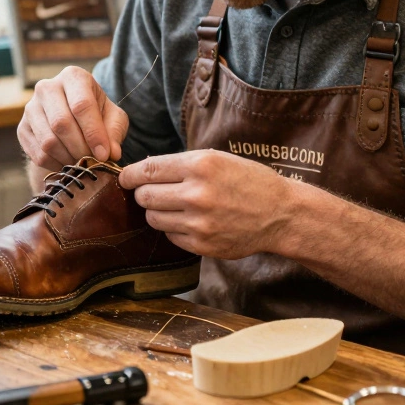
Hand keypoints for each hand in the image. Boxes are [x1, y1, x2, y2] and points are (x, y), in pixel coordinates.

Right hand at [18, 66, 128, 171]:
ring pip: (48, 141)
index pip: (81, 105)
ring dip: (68, 159)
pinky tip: (68, 163)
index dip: (93, 133)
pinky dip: (56, 165)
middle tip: (93, 162)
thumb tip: (111, 153)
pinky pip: (38, 153)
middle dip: (80, 148)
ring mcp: (31, 107)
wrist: (71, 119)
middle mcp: (47, 87)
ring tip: (82, 163)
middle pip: (61, 123)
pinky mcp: (22, 128)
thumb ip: (114, 132)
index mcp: (73, 76)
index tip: (104, 154)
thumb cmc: (96, 114)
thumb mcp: (113, 118)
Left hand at [119, 149, 295, 259]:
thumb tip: (142, 171)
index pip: (147, 170)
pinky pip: (170, 236)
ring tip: (176, 206)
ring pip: (154, 218)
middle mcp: (197, 194)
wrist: (279, 213)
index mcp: (200, 166)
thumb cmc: (247, 181)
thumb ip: (180, 164)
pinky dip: (174, 228)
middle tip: (153, 192)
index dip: (130, 175)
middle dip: (143, 194)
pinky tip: (191, 221)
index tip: (125, 178)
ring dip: (158, 211)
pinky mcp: (202, 244)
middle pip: (144, 196)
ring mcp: (199, 222)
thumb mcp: (216, 159)